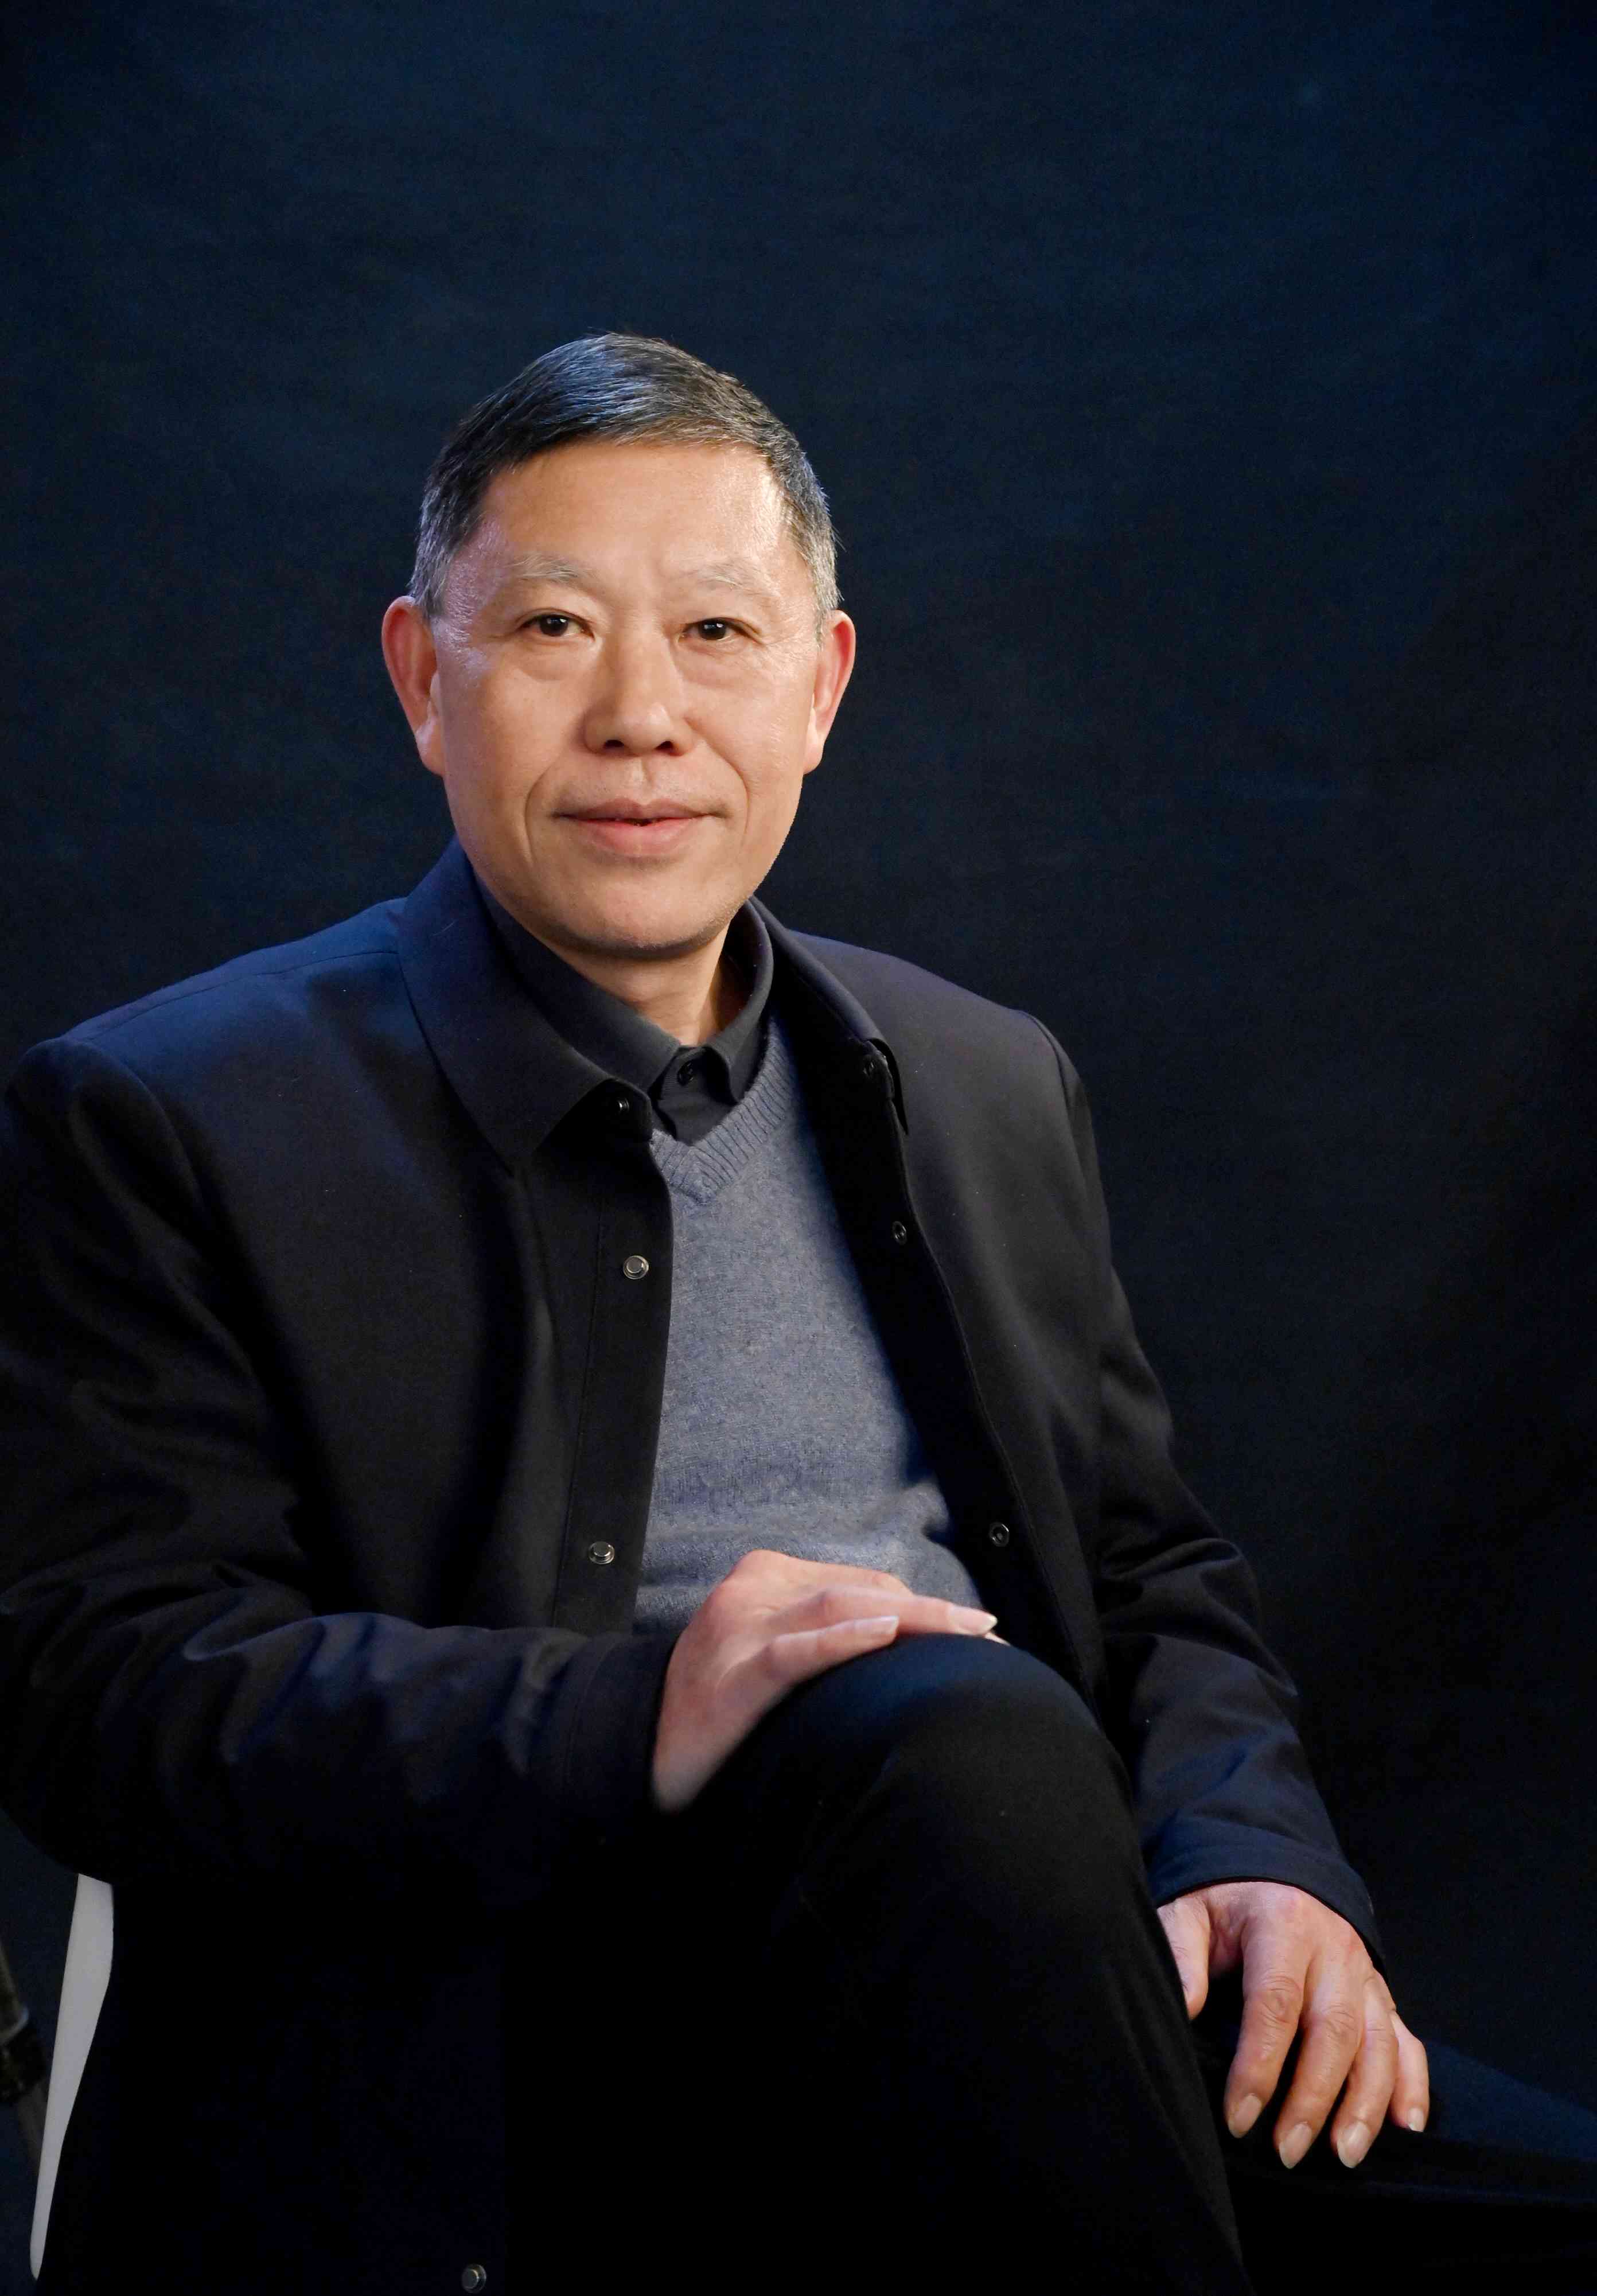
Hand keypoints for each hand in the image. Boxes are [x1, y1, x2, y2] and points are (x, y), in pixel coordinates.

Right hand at [651, 1548, 997, 1812]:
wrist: (634, 1748)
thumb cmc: (716, 1706)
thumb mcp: (769, 1654)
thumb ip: (821, 1635)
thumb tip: (904, 1641)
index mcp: (765, 1578)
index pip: (861, 1582)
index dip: (924, 1606)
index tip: (977, 1633)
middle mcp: (752, 1591)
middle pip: (861, 1589)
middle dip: (934, 1615)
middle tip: (992, 1640)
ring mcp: (738, 1631)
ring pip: (839, 1607)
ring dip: (913, 1620)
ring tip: (967, 1634)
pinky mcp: (731, 1677)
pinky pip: (795, 1651)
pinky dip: (844, 1640)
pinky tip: (885, 1635)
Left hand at [1157, 1879, 1429, 2169]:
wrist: (1270, 1870)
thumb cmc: (1223, 1902)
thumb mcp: (1188, 1911)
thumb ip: (1180, 1954)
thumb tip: (1182, 2009)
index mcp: (1283, 1925)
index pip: (1276, 2002)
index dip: (1258, 2065)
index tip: (1239, 2117)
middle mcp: (1333, 1949)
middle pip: (1334, 2030)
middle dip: (1313, 2098)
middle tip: (1287, 2151)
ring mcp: (1364, 1972)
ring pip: (1378, 2042)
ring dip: (1366, 2103)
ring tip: (1344, 2155)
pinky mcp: (1381, 1992)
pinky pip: (1407, 2041)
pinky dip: (1412, 2085)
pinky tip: (1406, 2127)